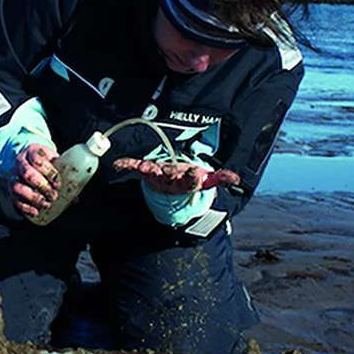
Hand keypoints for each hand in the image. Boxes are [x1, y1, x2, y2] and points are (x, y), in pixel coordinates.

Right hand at [6, 141, 58, 219]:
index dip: (49, 172)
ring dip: (33, 197)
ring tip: (46, 204)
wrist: (28, 160)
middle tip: (53, 195)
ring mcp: (13, 176)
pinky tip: (35, 211)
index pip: (38, 160)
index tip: (58, 183)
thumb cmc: (45, 162)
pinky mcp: (10, 189)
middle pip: (27, 173)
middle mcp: (20, 162)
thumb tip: (75, 198)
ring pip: (18, 187)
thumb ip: (65, 175)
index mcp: (32, 151)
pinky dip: (25, 207)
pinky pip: (14, 199)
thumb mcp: (54, 161)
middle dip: (42, 186)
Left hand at [114, 156, 240, 194]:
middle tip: (168, 169)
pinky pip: (134, 167)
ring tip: (144, 167)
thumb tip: (236, 179)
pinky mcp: (145, 171)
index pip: (191, 180)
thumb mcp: (206, 180)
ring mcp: (156, 176)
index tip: (194, 170)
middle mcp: (170, 180)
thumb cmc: (189, 180)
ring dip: (147, 169)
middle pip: (169, 175)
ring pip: (152, 173)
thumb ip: (221, 178)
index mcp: (186, 182)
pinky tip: (117, 164)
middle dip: (168, 171)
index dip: (193, 175)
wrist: (171, 189)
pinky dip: (126, 165)